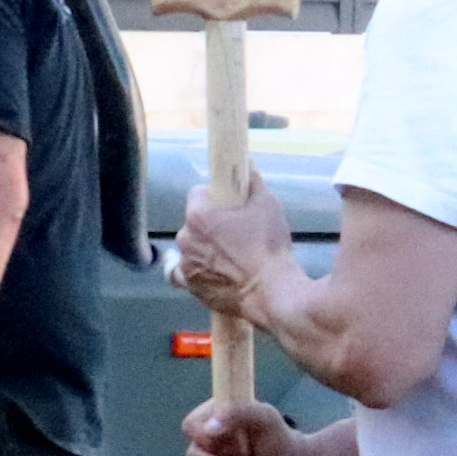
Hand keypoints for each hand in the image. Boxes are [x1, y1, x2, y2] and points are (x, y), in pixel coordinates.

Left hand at [172, 169, 294, 319]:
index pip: (198, 193)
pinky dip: (198, 270)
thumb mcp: (267, 204)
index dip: (215, 196)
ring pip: (192, 246)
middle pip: (195, 222)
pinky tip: (212, 271)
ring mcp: (185, 264)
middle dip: (212, 224)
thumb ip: (253, 181)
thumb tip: (246, 163)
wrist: (271, 292)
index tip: (230, 204)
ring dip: (206, 247)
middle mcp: (185, 238)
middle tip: (237, 232)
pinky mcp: (191, 286)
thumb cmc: (268, 246)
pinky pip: (187, 273)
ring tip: (232, 255)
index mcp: (198, 215)